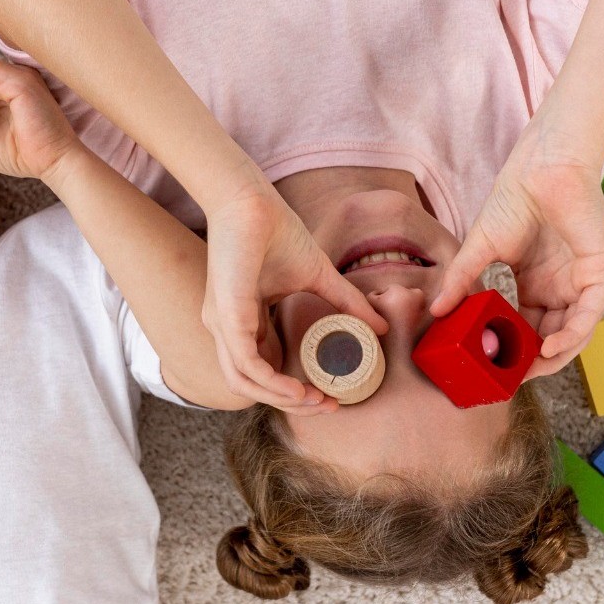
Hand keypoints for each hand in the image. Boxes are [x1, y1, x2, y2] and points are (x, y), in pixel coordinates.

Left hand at [202, 183, 387, 414]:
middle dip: (291, 403)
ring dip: (281, 399)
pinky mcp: (226, 316)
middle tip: (327, 404)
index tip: (329, 393)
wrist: (250, 199)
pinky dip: (271, 383)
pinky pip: (245, 365)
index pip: (262, 370)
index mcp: (242, 321)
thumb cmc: (276, 231)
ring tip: (315, 400)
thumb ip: (345, 302)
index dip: (293, 388)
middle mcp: (226, 328)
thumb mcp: (318, 276)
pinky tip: (298, 389)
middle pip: (251, 386)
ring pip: (244, 384)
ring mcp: (222, 324)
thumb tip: (382, 326)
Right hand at [429, 141, 603, 377]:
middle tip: (510, 378)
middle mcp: (561, 288)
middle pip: (551, 337)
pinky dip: (571, 337)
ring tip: (528, 370)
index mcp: (537, 285)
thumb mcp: (479, 250)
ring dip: (553, 357)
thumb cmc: (513, 201)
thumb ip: (460, 281)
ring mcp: (582, 283)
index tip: (494, 369)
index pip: (528, 328)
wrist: (540, 170)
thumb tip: (435, 311)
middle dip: (533, 361)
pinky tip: (549, 350)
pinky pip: (588, 316)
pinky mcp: (599, 274)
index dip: (513, 351)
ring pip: (573, 333)